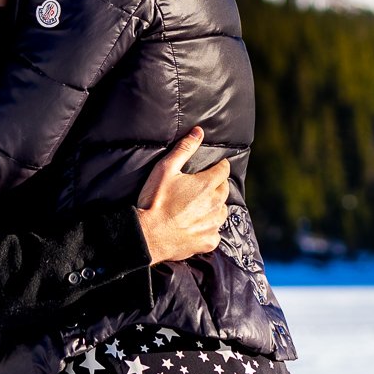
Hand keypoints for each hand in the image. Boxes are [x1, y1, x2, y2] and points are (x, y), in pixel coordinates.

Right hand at [134, 127, 230, 265]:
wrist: (148, 236)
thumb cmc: (155, 200)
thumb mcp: (165, 169)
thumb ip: (184, 149)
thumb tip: (198, 131)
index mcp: (207, 184)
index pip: (224, 170)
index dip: (219, 166)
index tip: (215, 166)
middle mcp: (215, 204)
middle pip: (225, 190)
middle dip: (217, 186)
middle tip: (203, 187)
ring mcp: (213, 224)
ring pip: (223, 211)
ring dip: (215, 207)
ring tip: (201, 206)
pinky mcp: (209, 241)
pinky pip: (216, 232)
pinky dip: (209, 228)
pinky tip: (198, 226)